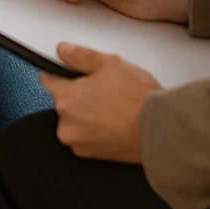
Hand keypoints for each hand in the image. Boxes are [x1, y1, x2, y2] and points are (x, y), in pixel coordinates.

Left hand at [41, 44, 159, 162]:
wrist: (161, 131)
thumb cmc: (137, 98)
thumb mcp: (109, 63)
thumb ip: (80, 56)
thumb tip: (62, 51)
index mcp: (66, 99)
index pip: (48, 79)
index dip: (60, 71)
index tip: (71, 71)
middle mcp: (66, 125)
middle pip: (64, 101)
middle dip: (78, 93)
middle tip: (103, 87)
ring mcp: (79, 144)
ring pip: (76, 119)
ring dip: (86, 113)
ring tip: (113, 105)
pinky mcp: (92, 157)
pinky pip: (87, 135)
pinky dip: (96, 128)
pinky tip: (114, 120)